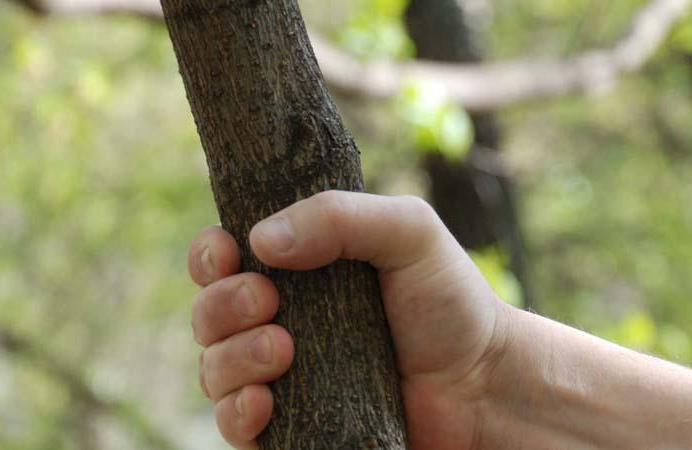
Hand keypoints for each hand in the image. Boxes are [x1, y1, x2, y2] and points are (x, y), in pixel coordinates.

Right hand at [187, 191, 512, 449]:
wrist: (482, 384)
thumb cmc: (449, 302)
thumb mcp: (408, 232)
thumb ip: (341, 218)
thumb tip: (261, 240)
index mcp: (299, 269)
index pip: (224, 257)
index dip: (210, 254)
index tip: (229, 253)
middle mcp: (281, 320)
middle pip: (208, 312)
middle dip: (223, 305)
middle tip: (269, 302)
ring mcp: (283, 376)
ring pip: (213, 368)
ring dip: (232, 358)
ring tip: (282, 350)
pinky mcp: (292, 426)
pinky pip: (233, 424)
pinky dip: (236, 413)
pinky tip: (264, 403)